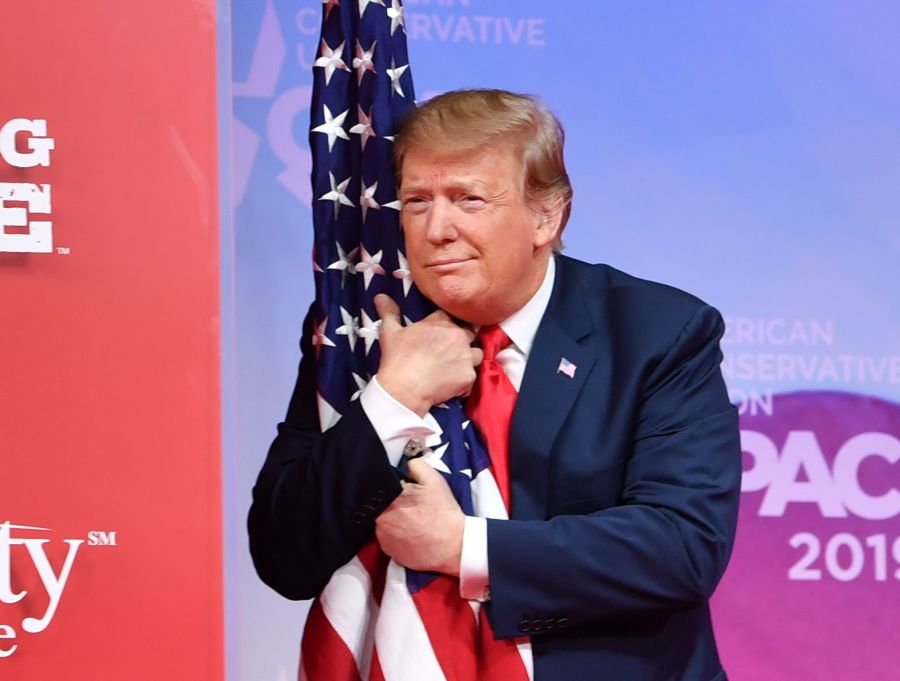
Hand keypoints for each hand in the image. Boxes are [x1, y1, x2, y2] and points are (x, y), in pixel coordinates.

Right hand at [374, 293, 482, 415]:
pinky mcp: (468, 376)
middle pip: (470, 333)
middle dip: (462, 341)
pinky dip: (464, 382)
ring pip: (477, 354)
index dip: (447, 325)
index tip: (441, 334)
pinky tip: (451, 385)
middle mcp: (458, 336)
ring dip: (468, 360)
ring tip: (454, 368)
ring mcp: (466, 356)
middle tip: (448, 352)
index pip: (453, 316)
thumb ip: (389, 312)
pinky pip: (472, 377)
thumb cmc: (397, 358)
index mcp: (442, 322)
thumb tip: (380, 297)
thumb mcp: (390, 332)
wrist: (403, 388)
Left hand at [375, 458, 464, 575]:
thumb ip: (416, 465)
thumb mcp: (434, 480)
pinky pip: (386, 538)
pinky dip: (395, 535)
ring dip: (392, 519)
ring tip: (412, 521)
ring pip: (383, 521)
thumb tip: (405, 462)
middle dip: (393, 503)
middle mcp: (380, 518)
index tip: (404, 492)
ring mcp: (382, 536)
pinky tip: (410, 534)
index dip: (393, 488)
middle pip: (381, 504)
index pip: (382, 487)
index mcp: (389, 498)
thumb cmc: (443, 512)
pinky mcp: (387, 551)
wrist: (453, 546)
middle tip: (411, 507)